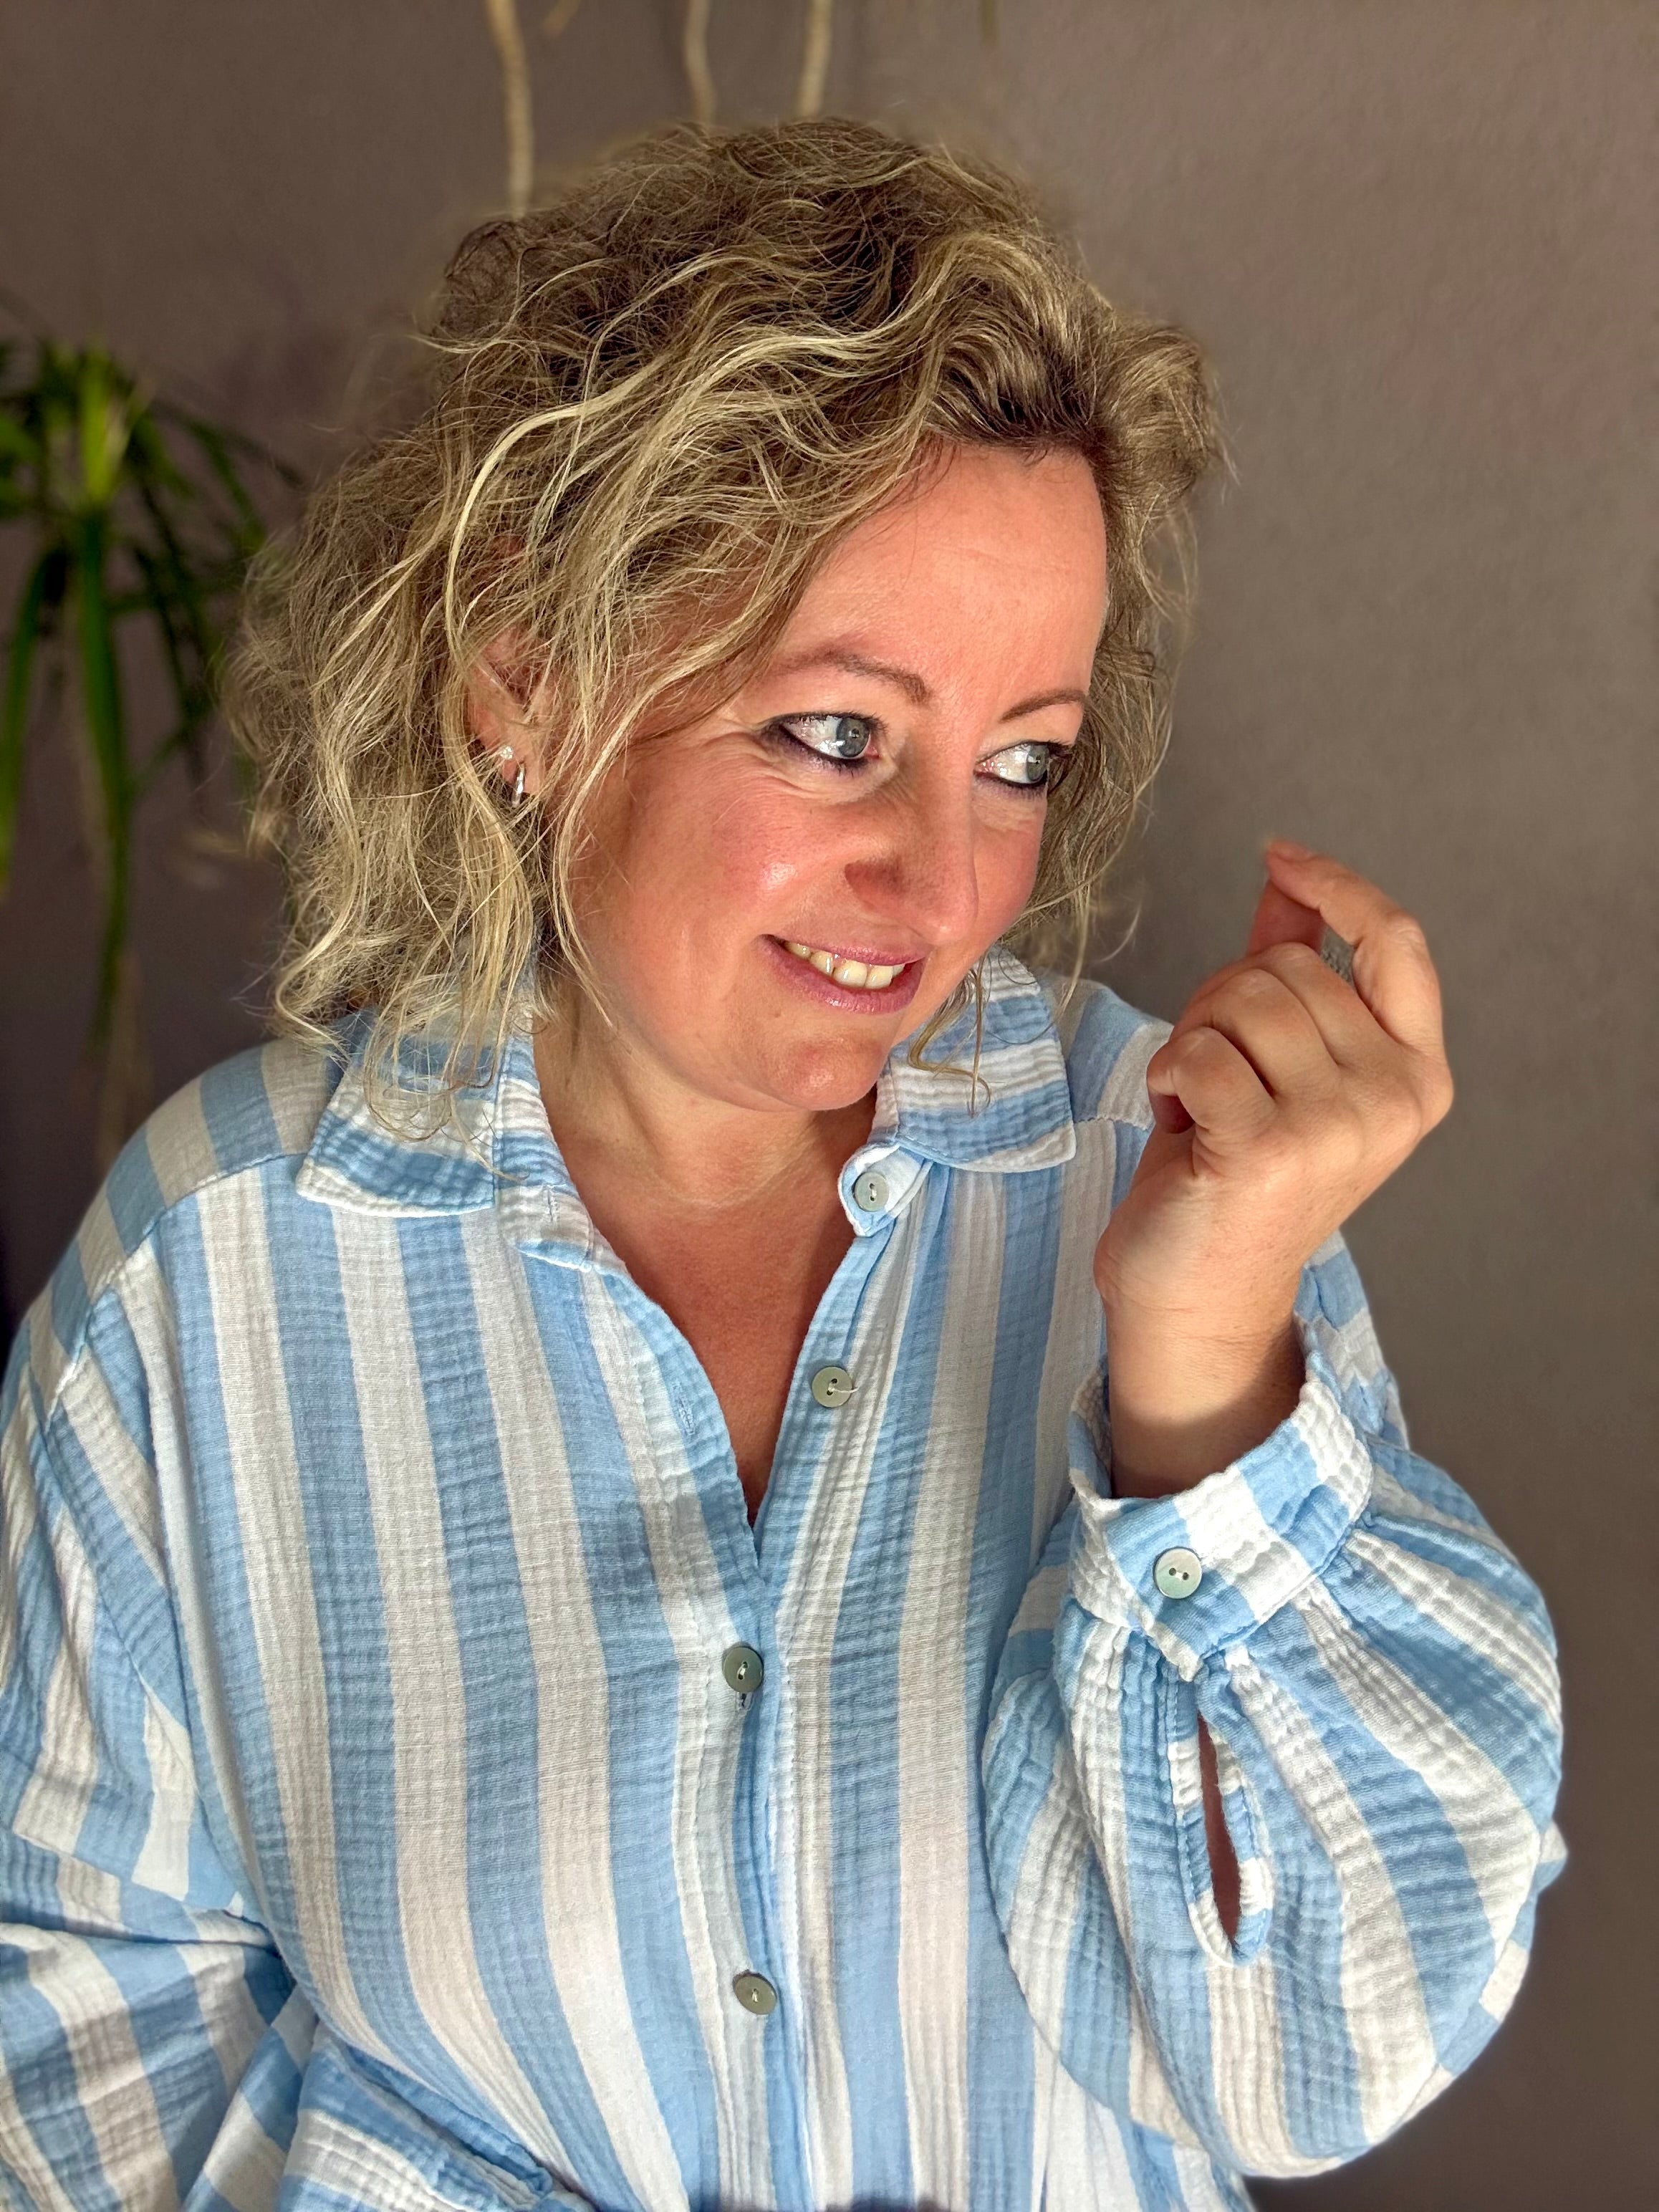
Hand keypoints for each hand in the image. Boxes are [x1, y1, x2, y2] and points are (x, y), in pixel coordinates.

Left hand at [1092, 843, 1454, 1346]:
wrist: (1199, 1292)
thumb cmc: (1234, 1173)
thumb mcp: (1278, 1062)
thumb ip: (1293, 967)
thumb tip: (1288, 874)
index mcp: (1417, 1074)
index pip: (1398, 944)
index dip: (1340, 886)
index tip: (1282, 856)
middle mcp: (1394, 1099)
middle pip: (1289, 967)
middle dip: (1225, 1002)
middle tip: (1216, 1076)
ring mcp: (1339, 1127)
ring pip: (1242, 999)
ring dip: (1195, 1041)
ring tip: (1203, 1105)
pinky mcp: (1271, 1150)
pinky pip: (1199, 1050)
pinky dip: (1169, 1075)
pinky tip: (1183, 1124)